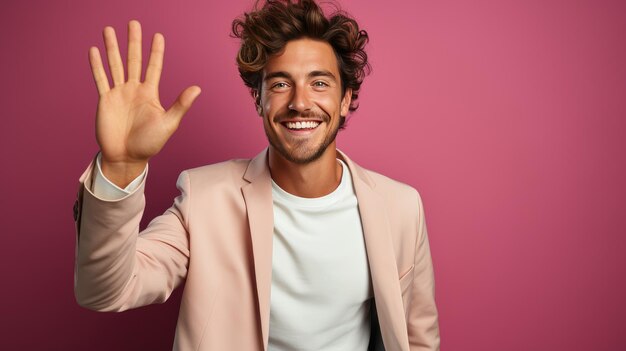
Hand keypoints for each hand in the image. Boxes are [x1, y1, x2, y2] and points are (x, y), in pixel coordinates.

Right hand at [88, 20, 200, 186]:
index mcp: (150, 94)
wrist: (127, 157)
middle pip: (134, 60)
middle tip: (134, 23)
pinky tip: (94, 51)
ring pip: (115, 65)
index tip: (158, 35)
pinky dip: (97, 65)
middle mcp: (134, 90)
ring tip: (109, 30)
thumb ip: (180, 105)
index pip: (154, 67)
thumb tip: (197, 88)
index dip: (156, 51)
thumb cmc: (149, 144)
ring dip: (112, 48)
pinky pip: (101, 79)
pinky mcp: (105, 100)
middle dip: (133, 42)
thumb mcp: (168, 124)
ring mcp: (119, 94)